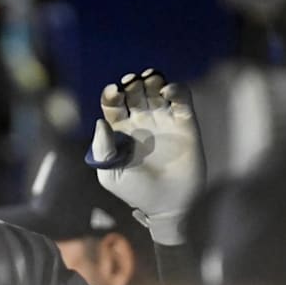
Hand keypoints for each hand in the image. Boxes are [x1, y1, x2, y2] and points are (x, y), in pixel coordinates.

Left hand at [89, 69, 204, 243]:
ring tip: (150, 80)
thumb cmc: (135, 192)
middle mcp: (141, 121)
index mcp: (119, 130)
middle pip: (135, 92)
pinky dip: (176, 89)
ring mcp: (164, 121)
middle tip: (132, 82)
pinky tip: (168, 91)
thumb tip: (99, 122)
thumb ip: (102, 149)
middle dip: (132, 83)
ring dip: (153, 79)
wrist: (168, 205)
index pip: (113, 104)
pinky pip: (182, 98)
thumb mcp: (111, 174)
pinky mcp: (186, 123)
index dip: (112, 94)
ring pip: (157, 89)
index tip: (113, 91)